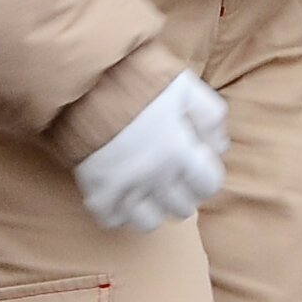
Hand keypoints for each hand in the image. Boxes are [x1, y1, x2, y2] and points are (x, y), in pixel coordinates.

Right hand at [73, 71, 227, 233]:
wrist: (81, 78)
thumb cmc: (136, 78)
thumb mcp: (184, 86)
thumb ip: (211, 116)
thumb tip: (220, 147)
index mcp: (179, 151)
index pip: (208, 186)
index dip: (205, 177)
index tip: (193, 165)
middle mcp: (155, 175)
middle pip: (182, 208)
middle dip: (181, 192)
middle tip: (170, 175)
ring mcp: (123, 186)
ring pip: (149, 222)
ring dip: (151, 208)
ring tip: (145, 190)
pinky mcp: (95, 189)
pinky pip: (111, 220)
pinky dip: (117, 212)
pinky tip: (118, 194)